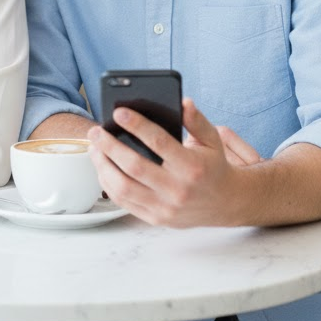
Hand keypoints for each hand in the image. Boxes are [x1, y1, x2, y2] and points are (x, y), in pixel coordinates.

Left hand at [86, 98, 253, 227]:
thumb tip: (183, 102)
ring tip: (94, 149)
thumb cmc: (213, 166)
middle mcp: (178, 190)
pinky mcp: (156, 219)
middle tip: (96, 131)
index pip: (159, 143)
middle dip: (110, 146)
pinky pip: (125, 203)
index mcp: (192, 167)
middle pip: (135, 166)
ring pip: (124, 187)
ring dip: (103, 166)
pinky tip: (103, 168)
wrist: (225, 204)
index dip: (137, 125)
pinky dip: (109, 185)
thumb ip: (197, 120)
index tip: (119, 112)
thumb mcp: (212, 140)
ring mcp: (166, 207)